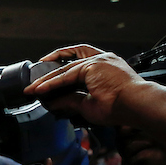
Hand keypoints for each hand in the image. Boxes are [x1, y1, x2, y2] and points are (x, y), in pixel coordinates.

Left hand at [26, 45, 147, 126]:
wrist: (134, 105)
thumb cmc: (119, 107)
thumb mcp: (89, 104)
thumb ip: (71, 100)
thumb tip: (54, 102)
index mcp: (106, 67)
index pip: (80, 60)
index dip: (63, 65)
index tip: (49, 73)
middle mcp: (103, 59)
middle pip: (71, 58)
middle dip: (51, 66)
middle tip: (35, 78)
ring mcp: (98, 61)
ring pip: (65, 69)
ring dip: (46, 79)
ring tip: (31, 89)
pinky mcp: (92, 66)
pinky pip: (66, 75)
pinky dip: (51, 83)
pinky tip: (39, 90)